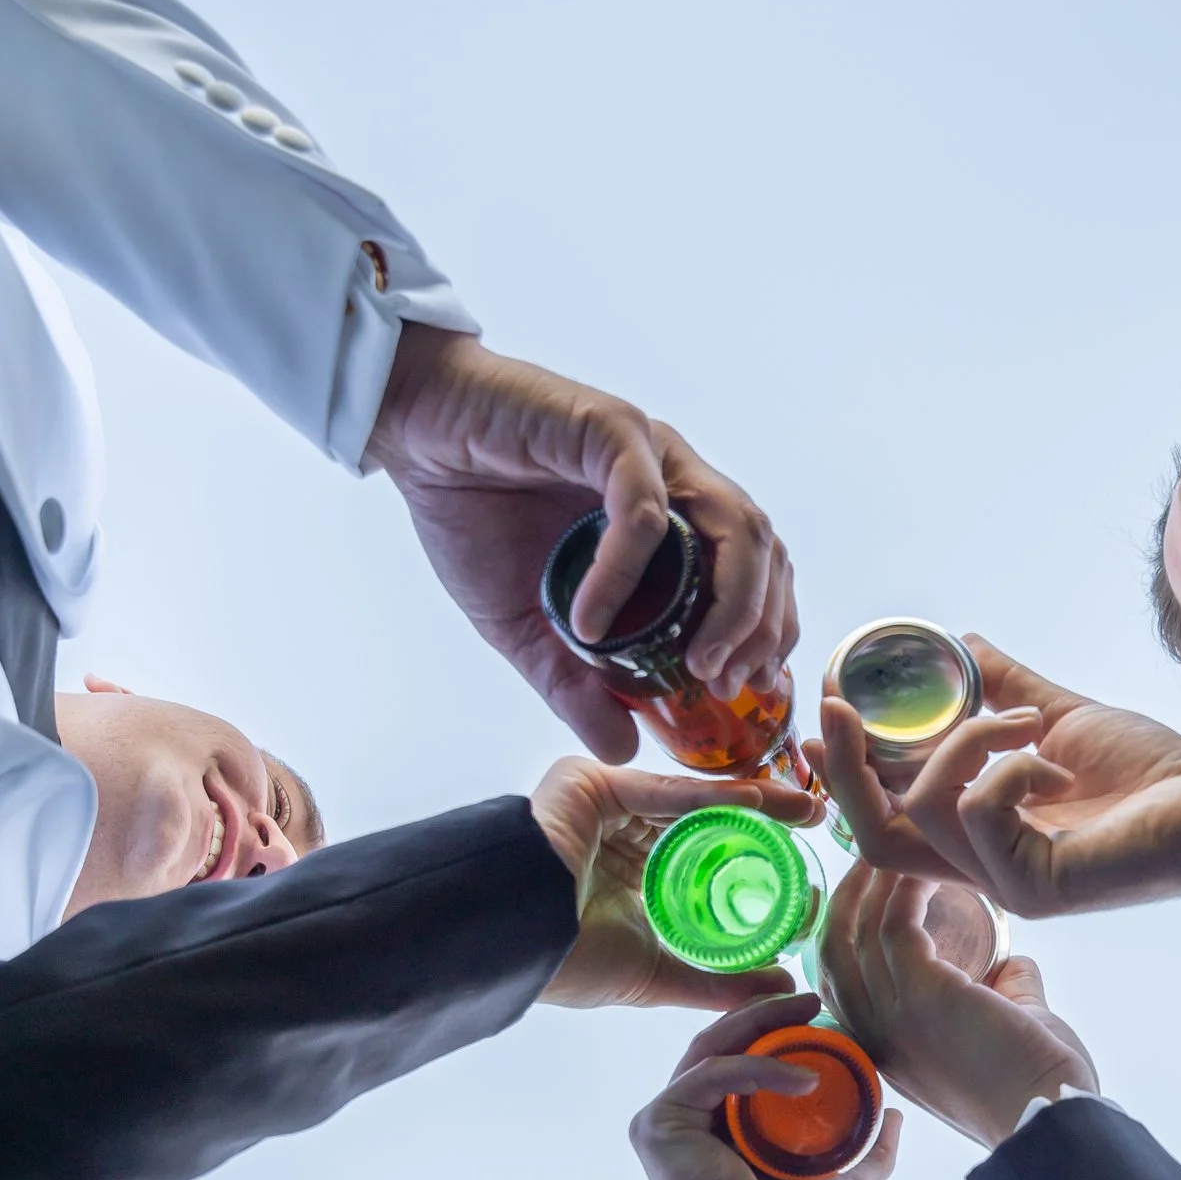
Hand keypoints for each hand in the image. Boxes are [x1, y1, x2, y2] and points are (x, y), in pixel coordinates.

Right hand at [367, 327, 797, 755]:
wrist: (414, 438)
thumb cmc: (474, 514)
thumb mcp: (526, 627)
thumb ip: (575, 684)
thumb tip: (622, 748)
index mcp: (675, 520)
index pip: (757, 575)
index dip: (766, 633)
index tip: (745, 692)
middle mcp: (677, 482)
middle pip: (763, 551)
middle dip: (761, 626)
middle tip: (727, 685)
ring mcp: (651, 454)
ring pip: (733, 525)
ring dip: (731, 602)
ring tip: (696, 664)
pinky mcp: (611, 431)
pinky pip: (643, 509)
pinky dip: (627, 571)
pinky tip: (591, 620)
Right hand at [532, 759, 822, 1011]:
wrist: (508, 947)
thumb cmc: (565, 964)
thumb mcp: (654, 973)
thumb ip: (713, 980)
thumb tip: (781, 990)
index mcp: (629, 877)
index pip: (703, 857)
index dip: (754, 860)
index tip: (804, 870)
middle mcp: (620, 835)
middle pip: (702, 820)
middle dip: (762, 821)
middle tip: (817, 818)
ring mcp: (604, 805)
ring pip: (688, 799)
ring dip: (749, 801)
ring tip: (804, 804)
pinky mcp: (589, 783)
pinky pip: (660, 788)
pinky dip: (710, 795)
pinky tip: (759, 801)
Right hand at [632, 992, 901, 1179]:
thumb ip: (868, 1151)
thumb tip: (896, 1117)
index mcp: (716, 1130)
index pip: (740, 1060)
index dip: (774, 1029)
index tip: (818, 1011)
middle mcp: (684, 1120)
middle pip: (722, 1045)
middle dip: (765, 1014)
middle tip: (811, 996)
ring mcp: (666, 1121)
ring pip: (712, 1048)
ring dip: (761, 1023)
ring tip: (808, 1011)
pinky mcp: (658, 1125)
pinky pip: (712, 1075)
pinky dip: (759, 1068)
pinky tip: (805, 1079)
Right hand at [814, 635, 1180, 917]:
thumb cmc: (1155, 774)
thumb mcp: (1060, 718)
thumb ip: (1006, 688)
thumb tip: (958, 642)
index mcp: (983, 839)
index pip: (885, 818)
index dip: (844, 770)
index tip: (828, 706)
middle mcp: (983, 870)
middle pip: (870, 832)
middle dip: (845, 765)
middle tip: (839, 703)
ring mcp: (1005, 885)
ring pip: (922, 806)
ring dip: (966, 741)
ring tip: (1026, 721)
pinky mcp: (1033, 888)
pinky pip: (976, 809)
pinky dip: (1011, 764)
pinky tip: (1058, 760)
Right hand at [817, 864, 1095, 1147]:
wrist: (1054, 1116)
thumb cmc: (1036, 1087)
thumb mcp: (1000, 1037)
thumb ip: (1002, 996)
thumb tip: (1013, 968)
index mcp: (884, 1049)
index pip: (837, 980)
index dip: (843, 928)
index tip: (866, 890)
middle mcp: (875, 1035)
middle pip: (833, 948)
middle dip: (846, 896)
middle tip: (873, 857)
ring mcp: (893, 1016)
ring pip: (857, 930)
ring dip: (876, 882)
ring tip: (900, 848)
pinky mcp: (923, 995)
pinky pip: (896, 924)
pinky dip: (906, 889)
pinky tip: (927, 870)